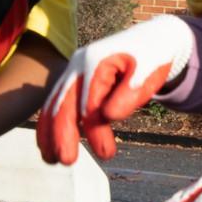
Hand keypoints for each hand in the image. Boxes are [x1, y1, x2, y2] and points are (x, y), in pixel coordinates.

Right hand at [38, 14, 195, 163]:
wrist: (150, 40)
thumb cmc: (151, 59)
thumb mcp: (148, 74)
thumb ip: (129, 95)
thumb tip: (109, 117)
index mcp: (96, 61)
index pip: (91, 103)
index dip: (96, 131)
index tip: (107, 154)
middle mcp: (78, 65)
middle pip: (63, 103)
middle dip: (62, 134)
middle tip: (67, 161)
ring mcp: (72, 72)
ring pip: (53, 104)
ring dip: (49, 133)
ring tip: (52, 160)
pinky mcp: (72, 81)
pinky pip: (55, 104)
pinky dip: (50, 125)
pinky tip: (49, 146)